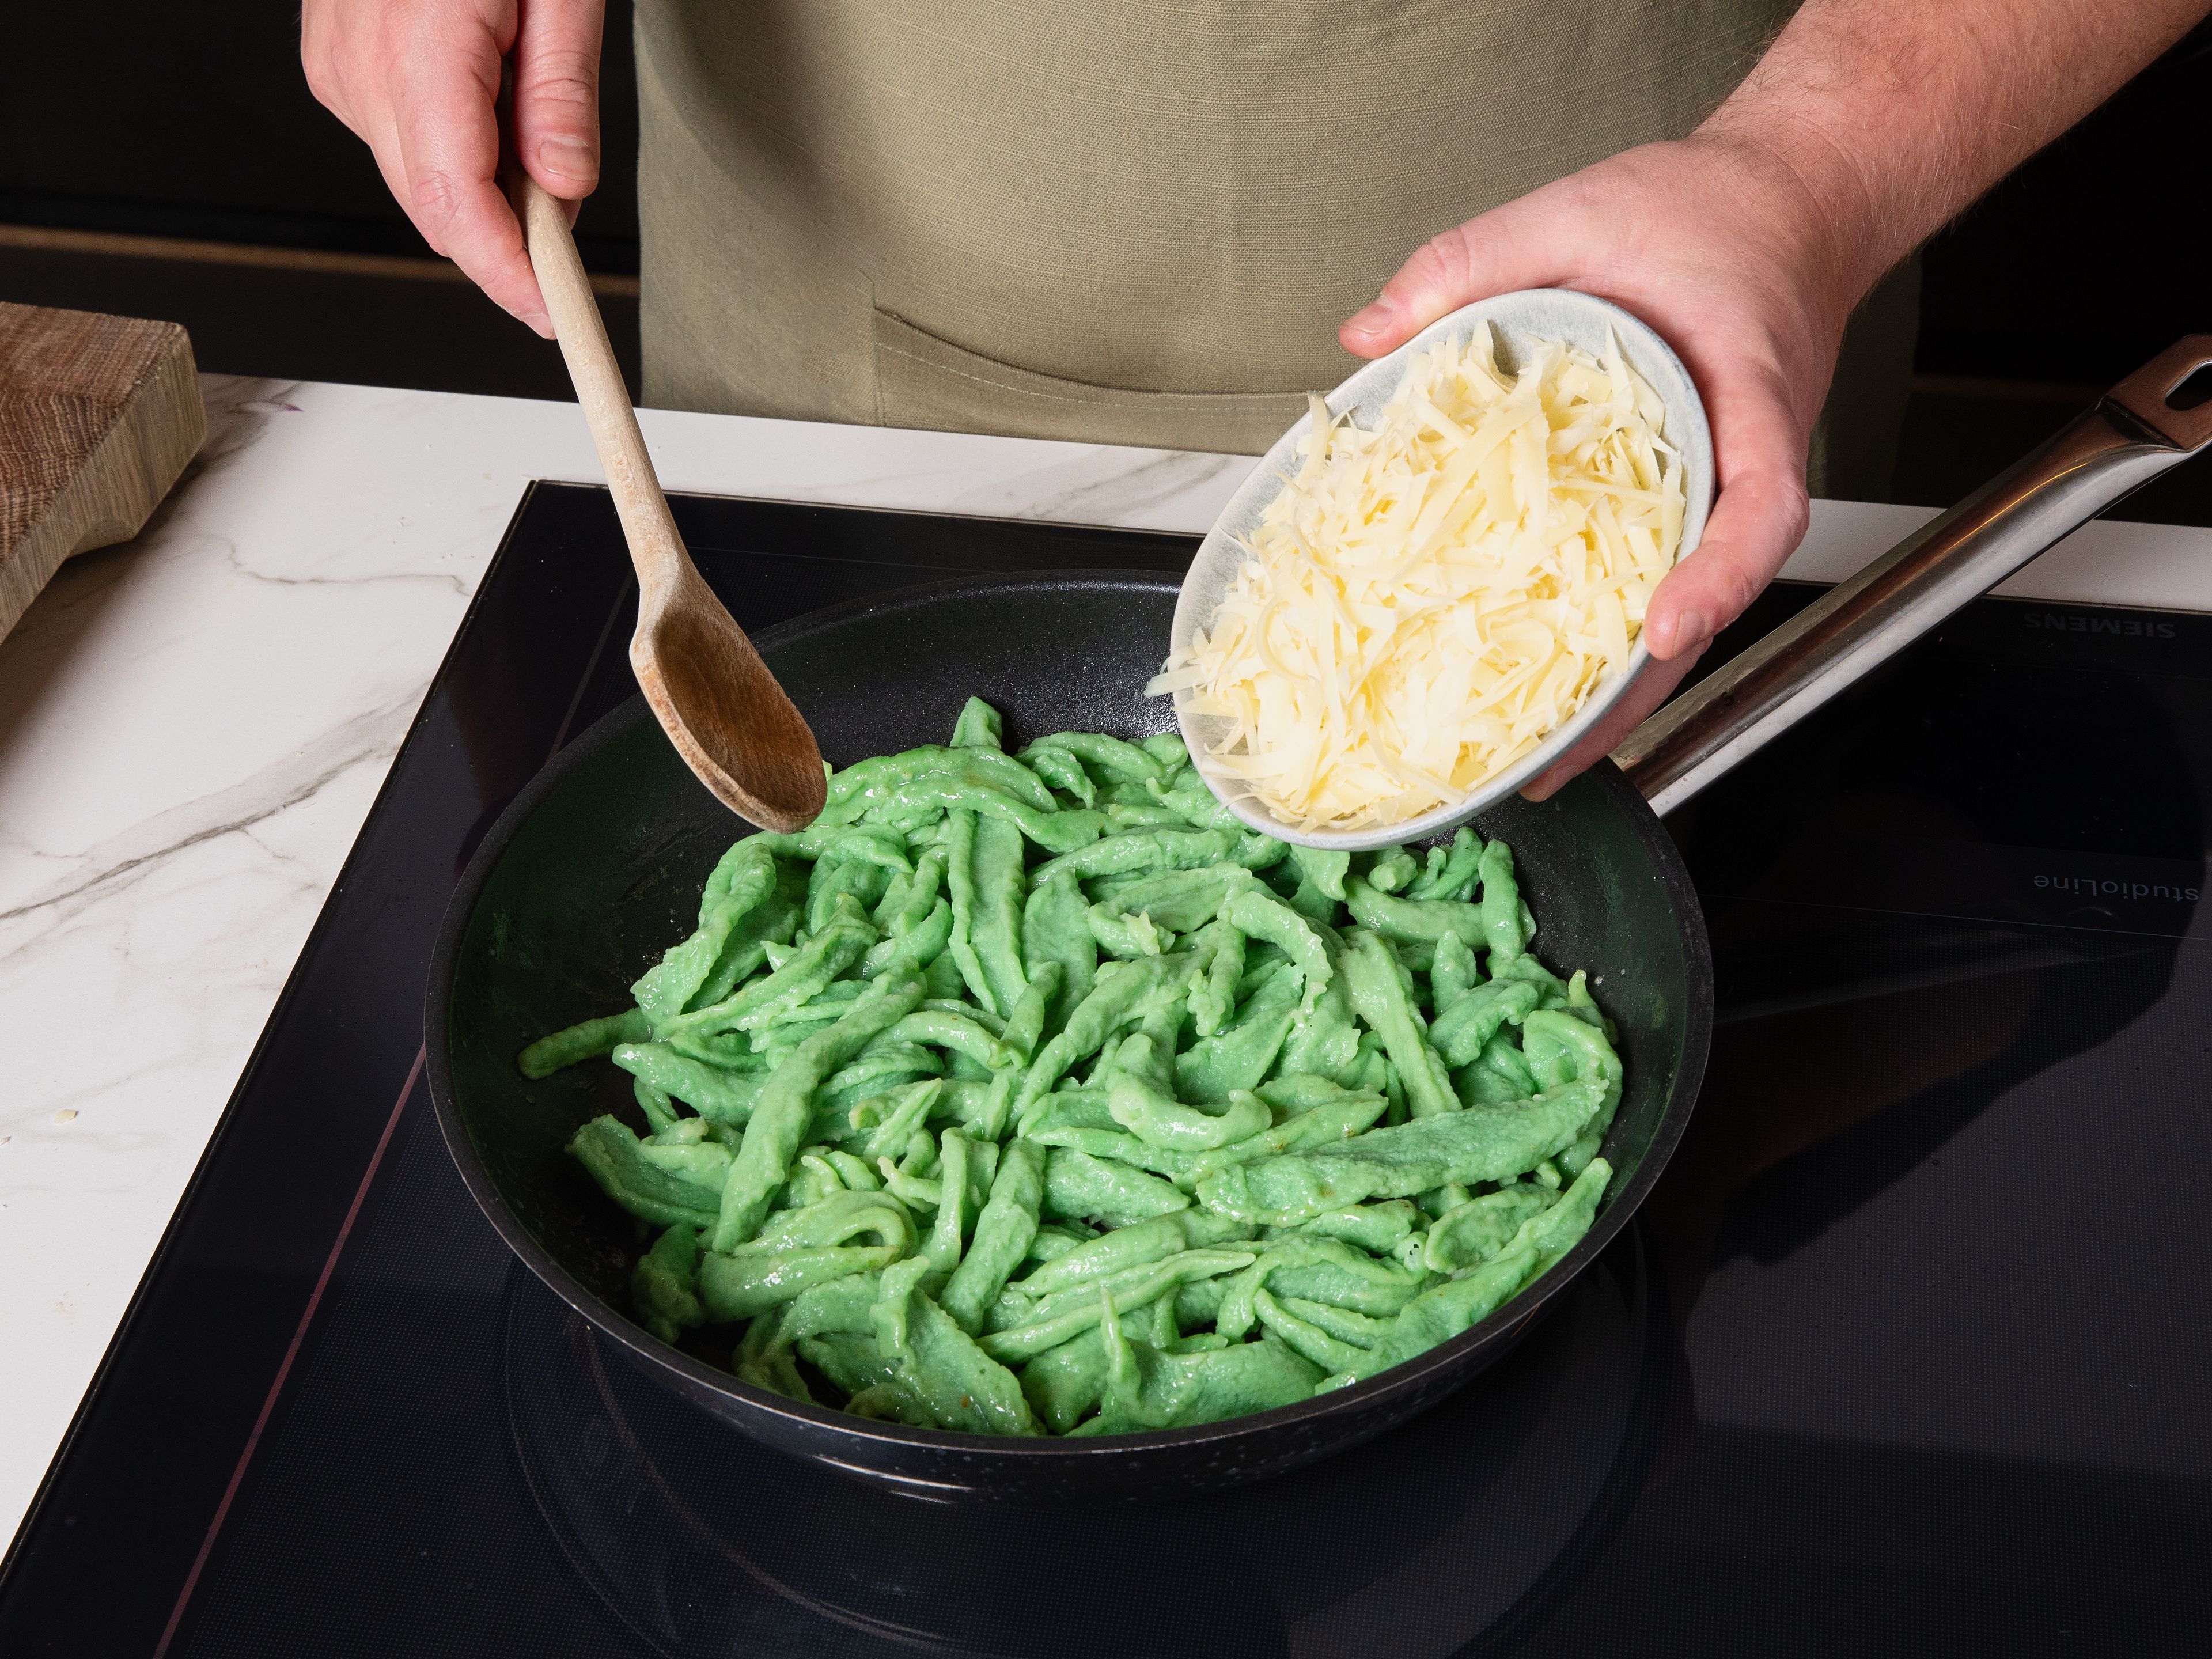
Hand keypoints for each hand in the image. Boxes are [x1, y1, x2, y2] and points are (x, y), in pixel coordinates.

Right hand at [302, 0, 605, 335]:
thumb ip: (561, 93)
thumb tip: (566, 189)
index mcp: (420, 45)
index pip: (458, 203)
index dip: (508, 274)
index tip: (553, 314)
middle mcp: (358, 63)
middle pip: (435, 209)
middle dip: (507, 246)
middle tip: (569, 249)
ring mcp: (337, 66)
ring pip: (420, 184)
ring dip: (484, 197)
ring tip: (533, 143)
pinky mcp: (335, 66)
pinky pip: (402, 144)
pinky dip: (455, 156)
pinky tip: (489, 119)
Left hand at [1339, 132, 1862, 798]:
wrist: (1784, 203)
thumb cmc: (1705, 210)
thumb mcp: (1578, 209)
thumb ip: (1471, 261)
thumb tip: (1369, 332)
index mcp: (1747, 390)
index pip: (1764, 501)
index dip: (1721, 575)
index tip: (1668, 626)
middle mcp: (1746, 460)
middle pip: (1711, 600)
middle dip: (1638, 691)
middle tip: (1557, 763)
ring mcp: (1721, 490)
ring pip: (1681, 615)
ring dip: (1617, 696)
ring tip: (1538, 768)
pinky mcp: (1689, 502)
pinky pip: (1651, 582)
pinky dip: (1605, 645)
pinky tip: (1548, 694)